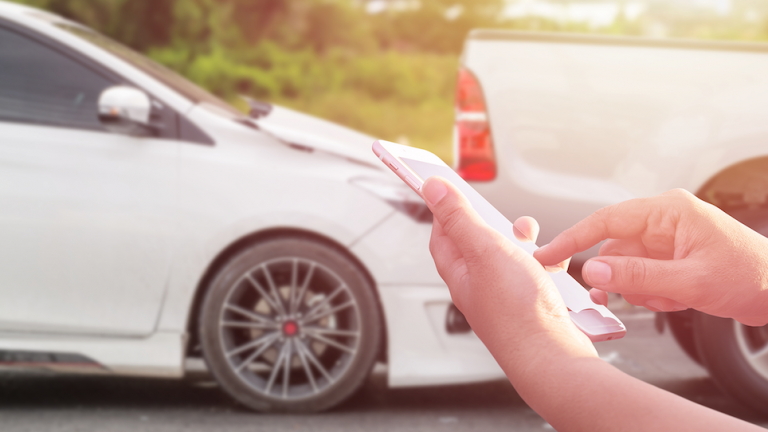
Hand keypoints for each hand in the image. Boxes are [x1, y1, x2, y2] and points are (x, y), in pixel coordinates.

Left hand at [421, 176, 594, 366]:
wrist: (552, 356)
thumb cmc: (517, 311)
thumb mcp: (484, 250)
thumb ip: (459, 217)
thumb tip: (432, 189)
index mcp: (459, 272)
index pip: (442, 234)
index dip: (446, 208)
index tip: (451, 188)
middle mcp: (478, 285)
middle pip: (478, 243)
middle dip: (494, 223)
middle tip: (505, 216)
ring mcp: (504, 296)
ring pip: (509, 257)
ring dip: (522, 242)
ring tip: (532, 240)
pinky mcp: (530, 304)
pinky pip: (532, 274)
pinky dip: (543, 263)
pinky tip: (553, 264)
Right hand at [534, 189, 767, 325]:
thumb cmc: (751, 276)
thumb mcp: (690, 281)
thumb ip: (638, 276)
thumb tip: (594, 271)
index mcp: (667, 211)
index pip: (605, 221)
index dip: (572, 238)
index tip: (547, 255)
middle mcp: (663, 221)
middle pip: (614, 248)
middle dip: (619, 277)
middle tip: (622, 298)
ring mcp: (667, 240)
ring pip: (627, 266)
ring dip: (640, 290)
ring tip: (669, 300)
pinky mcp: (671, 257)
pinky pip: (642, 276)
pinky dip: (652, 294)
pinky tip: (677, 300)